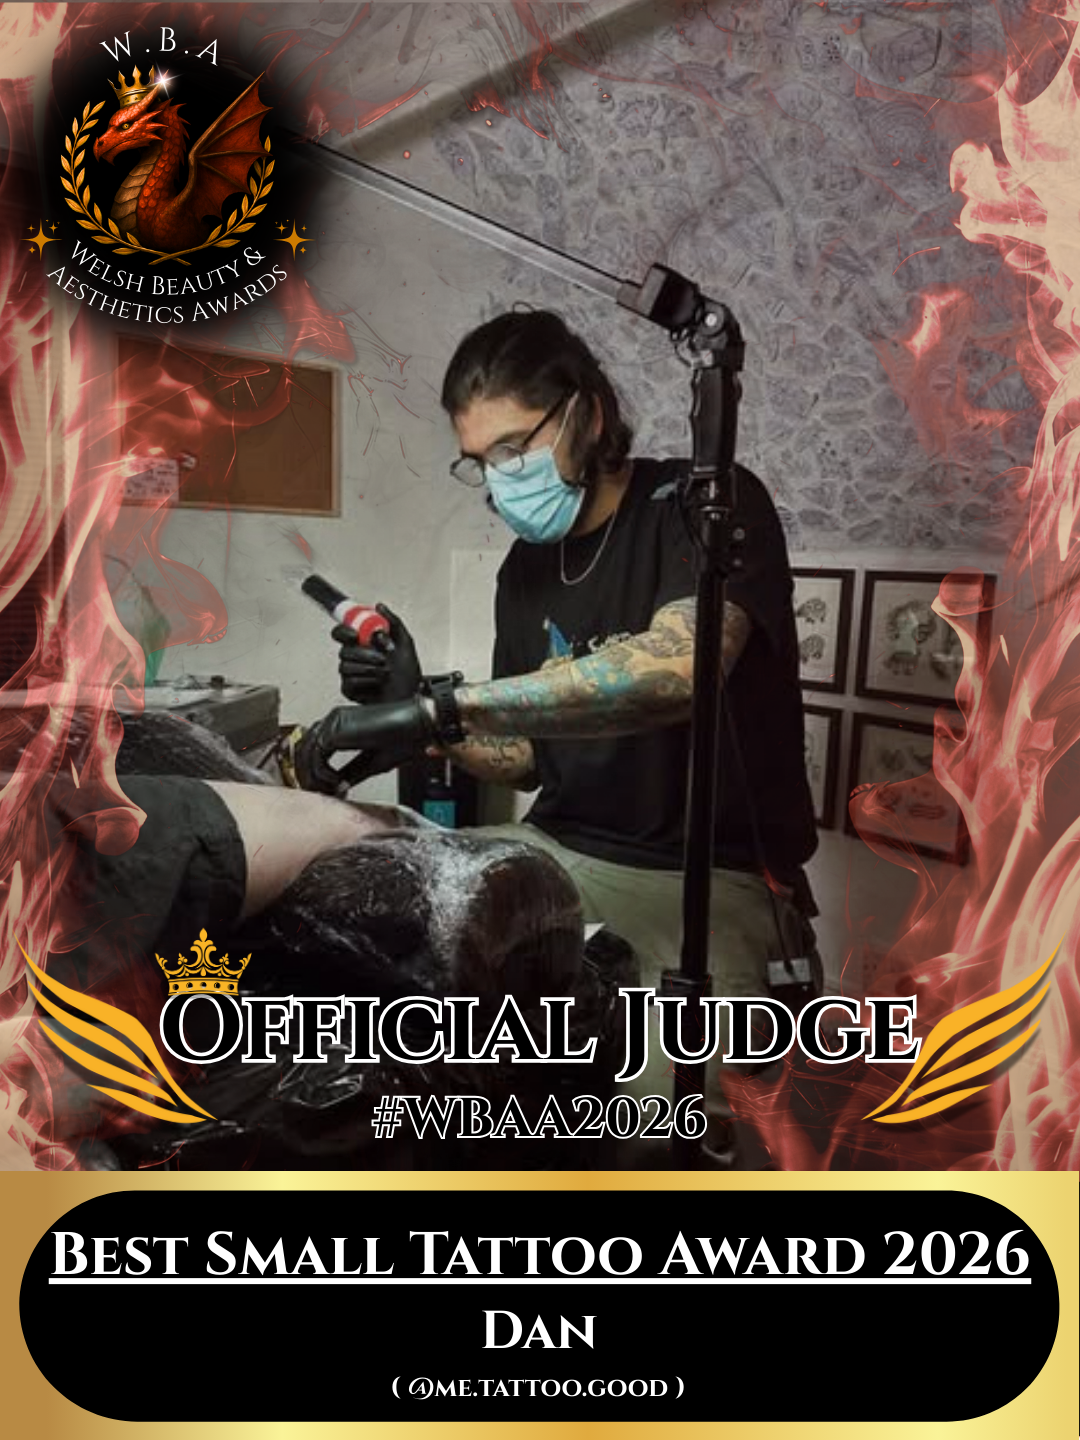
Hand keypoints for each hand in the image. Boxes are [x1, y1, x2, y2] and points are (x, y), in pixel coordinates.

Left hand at [294, 698, 434, 794]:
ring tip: (330, 790)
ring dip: (315, 776)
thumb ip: (350, 772)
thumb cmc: (403, 738)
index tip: (326, 789)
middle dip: (309, 775)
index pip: (314, 750)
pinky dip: (323, 773)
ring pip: (306, 753)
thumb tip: (336, 787)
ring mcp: (333, 722)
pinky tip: (337, 782)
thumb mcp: (371, 762)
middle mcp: (333, 721)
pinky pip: (317, 755)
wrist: (416, 726)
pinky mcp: (336, 728)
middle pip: (304, 750)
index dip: (315, 772)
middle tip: (321, 793)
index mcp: (341, 726)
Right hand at [335, 605, 421, 703]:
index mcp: (366, 643)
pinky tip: (377, 683)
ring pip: (345, 665)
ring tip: (385, 672)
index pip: (343, 632)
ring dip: (369, 668)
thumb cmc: (409, 675)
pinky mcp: (350, 688)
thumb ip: (393, 622)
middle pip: (344, 649)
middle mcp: (357, 657)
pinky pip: (349, 681)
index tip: (356, 635)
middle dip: (365, 654)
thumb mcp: (406, 644)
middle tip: (382, 658)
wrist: (410, 698)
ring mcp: (352, 673)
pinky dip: (366, 681)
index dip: (344, 631)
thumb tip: (380, 607)